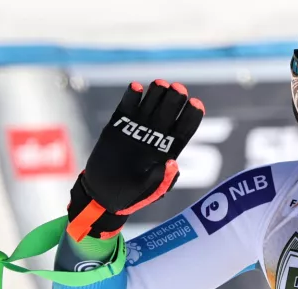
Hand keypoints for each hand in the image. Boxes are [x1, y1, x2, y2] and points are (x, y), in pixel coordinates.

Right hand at [67, 79, 204, 240]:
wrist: (102, 192)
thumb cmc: (130, 195)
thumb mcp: (148, 193)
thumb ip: (161, 180)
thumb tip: (173, 163)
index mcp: (169, 149)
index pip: (186, 128)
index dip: (192, 115)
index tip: (196, 103)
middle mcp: (156, 135)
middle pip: (171, 111)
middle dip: (176, 98)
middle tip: (177, 89)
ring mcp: (138, 127)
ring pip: (152, 104)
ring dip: (157, 93)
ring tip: (159, 84)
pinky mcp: (118, 124)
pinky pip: (127, 106)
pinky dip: (132, 95)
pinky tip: (136, 88)